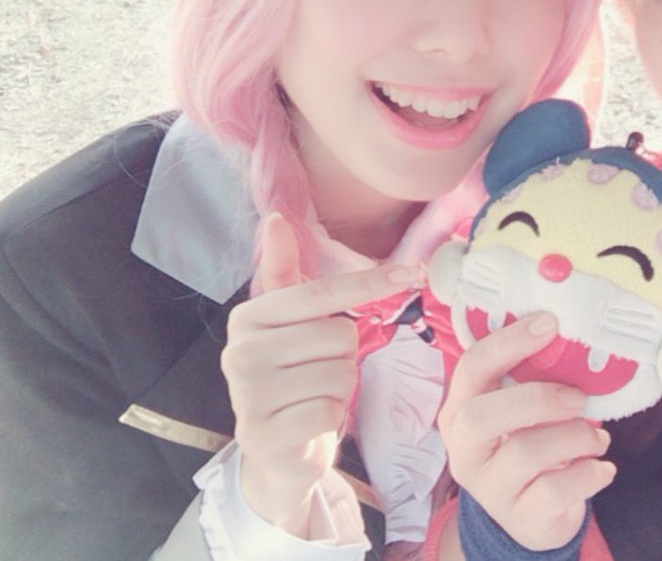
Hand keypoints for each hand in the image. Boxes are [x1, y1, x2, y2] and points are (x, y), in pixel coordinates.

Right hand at [221, 213, 418, 535]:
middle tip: (319, 370)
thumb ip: (283, 270)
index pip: (321, 293)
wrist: (275, 451)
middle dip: (344, 355)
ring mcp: (248, 396)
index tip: (413, 273)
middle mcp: (241, 352)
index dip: (370, 283)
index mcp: (249, 317)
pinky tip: (310, 421)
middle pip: (339, 335)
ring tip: (314, 395)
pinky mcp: (264, 435)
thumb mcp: (287, 321)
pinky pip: (329, 410)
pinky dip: (331, 416)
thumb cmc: (291, 375)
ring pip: (340, 373)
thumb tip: (275, 218)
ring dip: (340, 388)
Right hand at [437, 314, 615, 551]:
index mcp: (460, 410)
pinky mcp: (520, 516)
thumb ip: (531, 378)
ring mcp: (489, 487)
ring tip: (598, 438)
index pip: (471, 367)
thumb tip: (573, 338)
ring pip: (525, 453)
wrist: (533, 515)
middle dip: (537, 399)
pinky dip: (589, 473)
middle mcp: (464, 450)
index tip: (549, 323)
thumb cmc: (528, 443)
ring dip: (575, 437)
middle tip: (579, 398)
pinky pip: (555, 490)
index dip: (508, 342)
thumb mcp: (519, 411)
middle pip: (480, 417)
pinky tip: (602, 468)